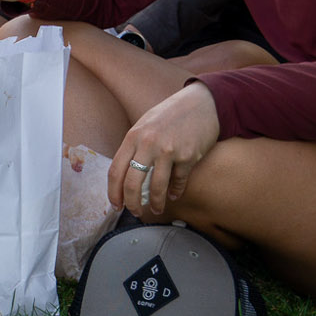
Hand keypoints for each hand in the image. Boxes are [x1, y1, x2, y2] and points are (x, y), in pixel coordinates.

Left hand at [109, 82, 220, 216]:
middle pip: (132, 183)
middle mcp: (148, 144)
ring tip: (156, 209)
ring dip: (156, 203)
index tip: (116, 205)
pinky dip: (176, 192)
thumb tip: (124, 174)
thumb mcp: (145, 125)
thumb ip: (134, 146)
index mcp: (133, 136)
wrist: (202, 103)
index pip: (115, 170)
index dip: (113, 192)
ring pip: (156, 187)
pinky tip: (174, 195)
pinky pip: (178, 182)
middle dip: (132, 203)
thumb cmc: (170, 115)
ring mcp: (168, 150)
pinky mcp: (188, 156)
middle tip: (135, 212)